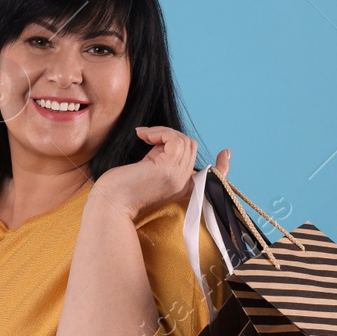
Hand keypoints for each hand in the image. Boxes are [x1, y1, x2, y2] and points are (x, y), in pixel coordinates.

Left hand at [94, 125, 214, 220]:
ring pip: (184, 141)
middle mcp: (183, 183)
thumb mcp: (147, 172)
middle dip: (170, 136)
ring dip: (162, 131)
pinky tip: (144, 136)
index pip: (212, 177)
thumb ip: (160, 159)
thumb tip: (164, 140)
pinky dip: (160, 132)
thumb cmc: (120, 189)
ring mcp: (177, 177)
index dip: (223, 166)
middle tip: (148, 137)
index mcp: (181, 187)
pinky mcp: (167, 169)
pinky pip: (174, 139)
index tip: (226, 153)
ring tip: (144, 135)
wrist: (109, 204)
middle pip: (191, 146)